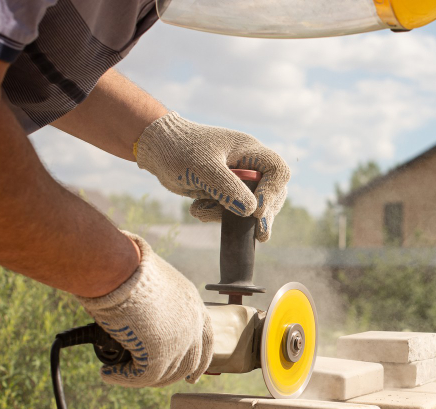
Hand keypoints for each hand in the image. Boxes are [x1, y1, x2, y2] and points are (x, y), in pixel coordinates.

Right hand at [76, 232, 212, 386]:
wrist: (120, 268)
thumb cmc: (126, 266)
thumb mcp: (149, 281)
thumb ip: (151, 299)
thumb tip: (132, 307)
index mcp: (193, 303)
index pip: (205, 339)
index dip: (200, 359)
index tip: (193, 375)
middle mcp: (192, 324)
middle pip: (190, 361)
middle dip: (173, 376)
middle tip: (153, 381)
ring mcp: (179, 341)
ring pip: (165, 373)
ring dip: (141, 377)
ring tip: (117, 373)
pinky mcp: (159, 355)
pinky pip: (142, 377)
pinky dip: (123, 378)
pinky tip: (109, 374)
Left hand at [134, 112, 289, 241]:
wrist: (157, 149)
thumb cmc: (179, 149)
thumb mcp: (203, 168)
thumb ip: (228, 189)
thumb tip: (252, 212)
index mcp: (249, 151)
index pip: (278, 171)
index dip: (272, 192)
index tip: (256, 210)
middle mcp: (249, 165)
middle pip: (273, 193)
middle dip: (261, 214)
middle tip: (256, 233)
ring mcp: (239, 180)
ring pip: (254, 206)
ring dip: (233, 217)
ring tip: (203, 211)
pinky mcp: (225, 192)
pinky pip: (233, 211)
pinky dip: (217, 215)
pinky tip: (198, 208)